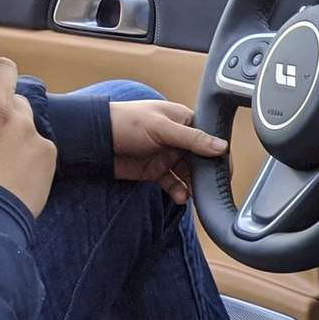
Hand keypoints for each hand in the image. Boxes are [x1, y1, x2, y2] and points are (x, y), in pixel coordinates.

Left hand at [109, 99, 227, 204]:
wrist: (93, 139)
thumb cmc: (126, 122)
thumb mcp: (162, 128)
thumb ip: (193, 139)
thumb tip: (222, 147)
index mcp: (183, 121)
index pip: (209, 139)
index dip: (218, 154)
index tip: (225, 171)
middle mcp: (178, 139)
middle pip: (201, 160)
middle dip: (206, 174)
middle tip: (211, 187)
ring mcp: (166, 156)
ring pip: (188, 174)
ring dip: (193, 185)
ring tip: (195, 195)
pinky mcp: (155, 171)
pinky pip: (173, 184)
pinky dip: (178, 192)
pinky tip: (181, 198)